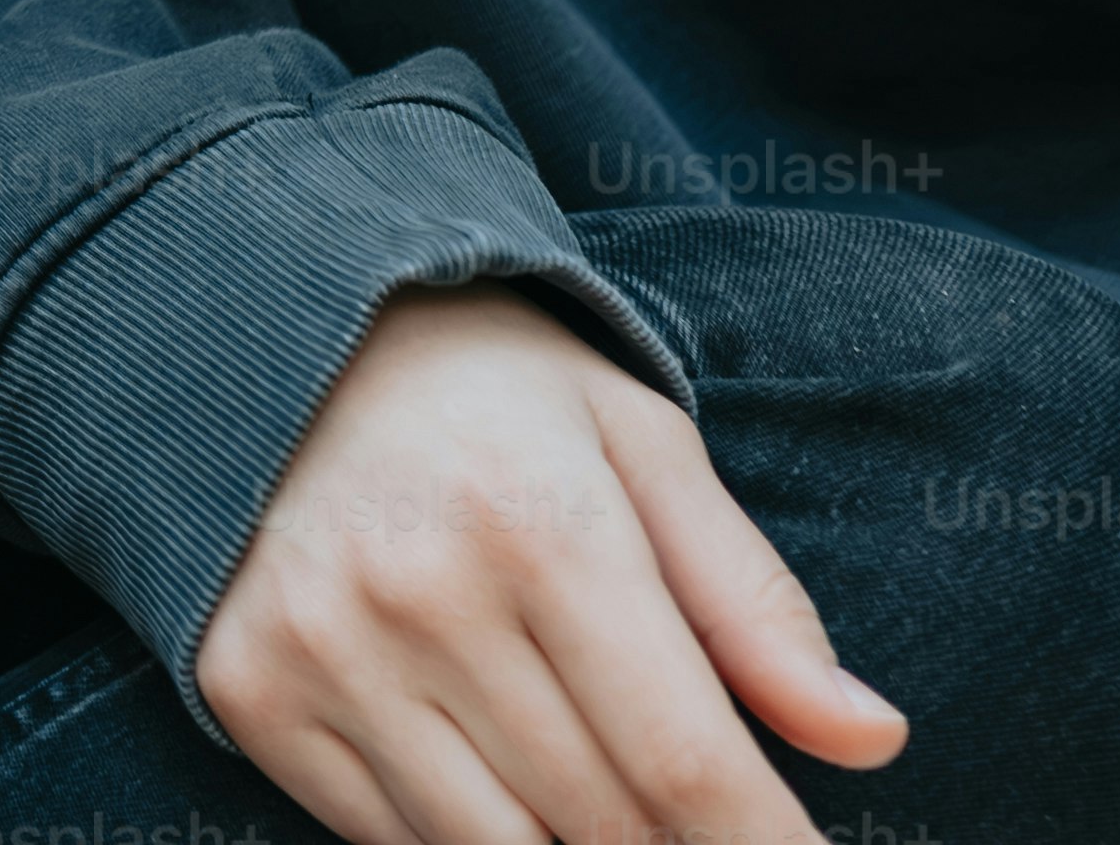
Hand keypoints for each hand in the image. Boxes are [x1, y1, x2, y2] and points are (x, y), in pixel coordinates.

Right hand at [199, 288, 903, 844]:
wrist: (272, 326)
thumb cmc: (494, 391)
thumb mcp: (644, 450)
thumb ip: (755, 605)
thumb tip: (873, 743)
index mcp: (540, 521)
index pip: (684, 759)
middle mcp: (418, 591)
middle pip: (603, 823)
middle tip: (703, 827)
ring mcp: (320, 648)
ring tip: (605, 803)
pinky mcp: (247, 688)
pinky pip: (386, 842)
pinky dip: (464, 842)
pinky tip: (498, 782)